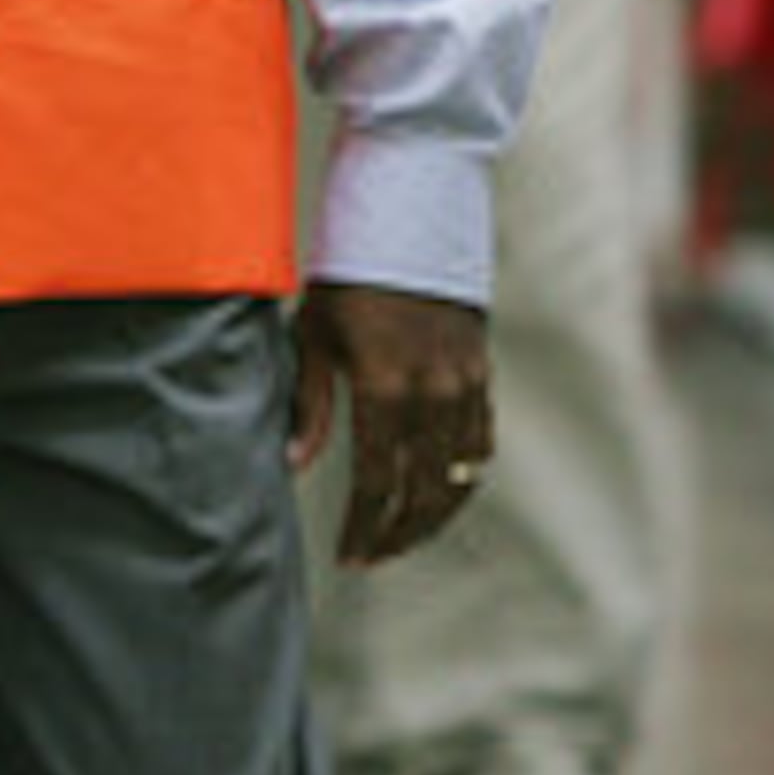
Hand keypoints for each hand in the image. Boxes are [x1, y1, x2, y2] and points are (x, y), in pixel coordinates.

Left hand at [289, 280, 491, 565]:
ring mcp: (464, 385)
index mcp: (385, 386)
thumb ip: (307, 403)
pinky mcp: (481, 374)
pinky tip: (437, 491)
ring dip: (432, 515)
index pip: (378, 482)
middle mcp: (433, 393)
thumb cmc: (348, 274)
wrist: (411, 217)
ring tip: (402, 535)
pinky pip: (479, 444)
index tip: (348, 556)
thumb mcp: (313, 333)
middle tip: (372, 557)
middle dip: (398, 534)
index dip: (364, 528)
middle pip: (424, 492)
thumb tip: (292, 463)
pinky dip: (461, 477)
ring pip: (459, 477)